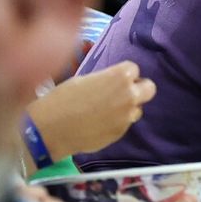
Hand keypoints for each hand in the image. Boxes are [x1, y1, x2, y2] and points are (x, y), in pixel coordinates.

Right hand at [26, 61, 156, 161]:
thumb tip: (112, 83)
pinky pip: (125, 124)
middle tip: (123, 93)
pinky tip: (99, 124)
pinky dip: (116, 123)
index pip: (134, 68)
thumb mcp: (85, 79)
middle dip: (139, 89)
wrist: (51, 128)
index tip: (113, 79)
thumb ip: (106, 80)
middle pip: (149, 88)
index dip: (123, 74)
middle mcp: (129, 95)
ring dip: (127, 108)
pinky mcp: (121, 132)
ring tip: (106, 112)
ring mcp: (127, 116)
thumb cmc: (62, 98)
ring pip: (137, 109)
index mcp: (120, 76)